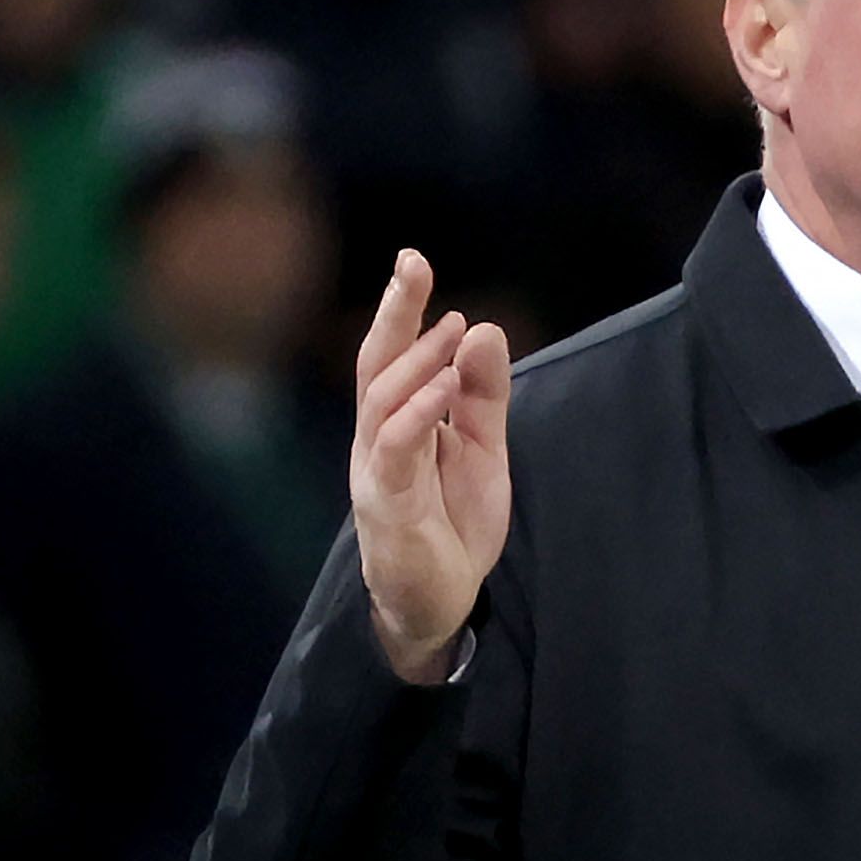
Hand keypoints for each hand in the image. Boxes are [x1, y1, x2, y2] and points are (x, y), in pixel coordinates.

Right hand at [353, 252, 513, 679]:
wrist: (440, 600)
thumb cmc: (452, 520)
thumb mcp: (480, 448)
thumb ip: (482, 395)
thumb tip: (485, 329)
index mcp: (397, 421)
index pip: (395, 353)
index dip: (403, 307)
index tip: (414, 260)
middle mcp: (376, 438)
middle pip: (375, 364)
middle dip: (393, 313)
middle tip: (413, 265)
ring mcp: (376, 470)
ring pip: (381, 401)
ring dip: (416, 361)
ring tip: (450, 328)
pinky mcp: (386, 504)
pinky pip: (393, 450)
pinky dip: (417, 414)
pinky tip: (444, 387)